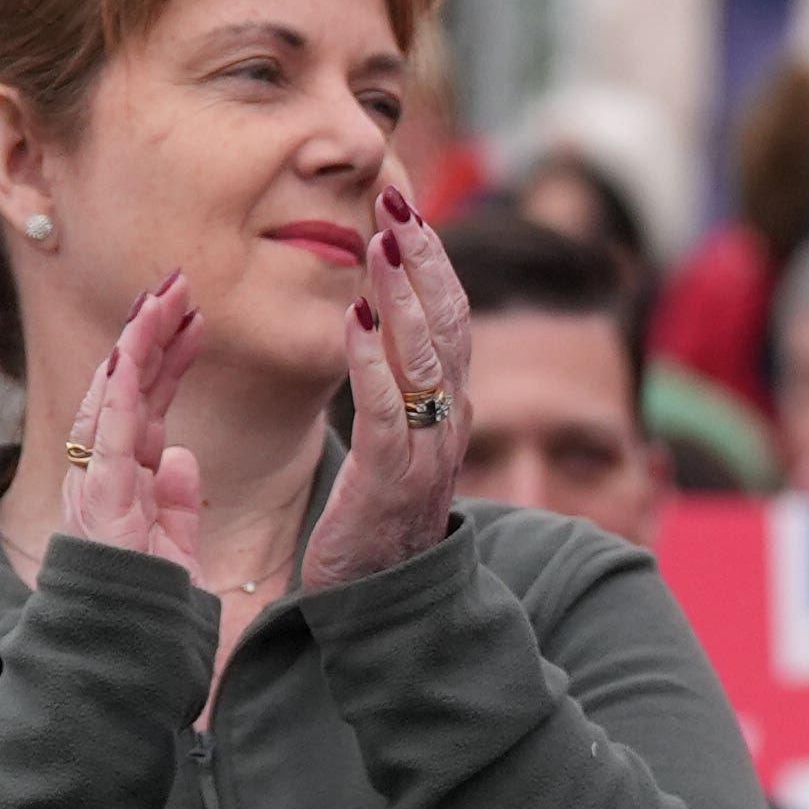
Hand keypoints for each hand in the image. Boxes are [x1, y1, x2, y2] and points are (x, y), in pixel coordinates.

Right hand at [55, 275, 210, 578]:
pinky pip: (107, 434)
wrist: (122, 655)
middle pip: (128, 386)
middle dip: (152, 331)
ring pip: (112, 397)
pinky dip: (120, 391)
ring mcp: (97, 481)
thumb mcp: (176, 546)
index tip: (195, 315)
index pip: (148, 402)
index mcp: (127, 478)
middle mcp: (105, 471)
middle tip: (181, 282)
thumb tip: (184, 457)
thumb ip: (178, 502)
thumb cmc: (146, 606)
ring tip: (163, 297)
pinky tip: (134, 352)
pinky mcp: (99, 498)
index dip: (169, 356)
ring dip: (137, 344)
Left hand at [302, 189, 473, 589]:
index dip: (435, 261)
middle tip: (396, 201)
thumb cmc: (377, 521)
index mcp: (451, 410)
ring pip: (426, 357)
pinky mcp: (392, 481)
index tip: (407, 209)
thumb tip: (373, 319)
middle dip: (425, 259)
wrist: (384, 607)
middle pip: (452, 324)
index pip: (454, 319)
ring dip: (403, 293)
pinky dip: (370, 356)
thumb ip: (394, 385)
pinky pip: (385, 408)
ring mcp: (428, 453)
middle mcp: (451, 424)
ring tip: (379, 241)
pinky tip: (354, 313)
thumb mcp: (396, 442)